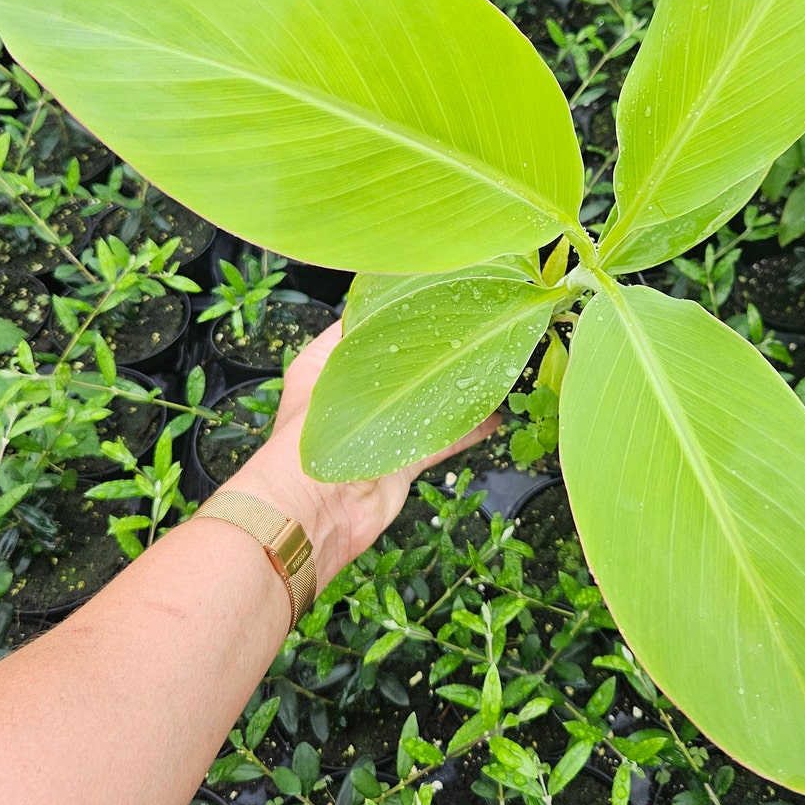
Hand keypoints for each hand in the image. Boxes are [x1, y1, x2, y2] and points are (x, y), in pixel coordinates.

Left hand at [222, 322, 500, 587]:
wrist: (313, 516)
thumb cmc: (310, 440)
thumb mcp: (331, 378)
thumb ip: (369, 344)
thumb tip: (401, 307)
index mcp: (326, 361)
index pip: (364, 319)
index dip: (397, 304)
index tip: (438, 288)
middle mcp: (353, 389)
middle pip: (402, 357)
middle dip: (435, 345)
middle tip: (477, 324)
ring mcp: (380, 424)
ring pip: (426, 395)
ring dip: (456, 385)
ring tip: (493, 364)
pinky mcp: (402, 457)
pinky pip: (440, 436)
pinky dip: (467, 428)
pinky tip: (495, 416)